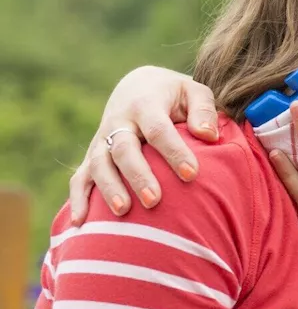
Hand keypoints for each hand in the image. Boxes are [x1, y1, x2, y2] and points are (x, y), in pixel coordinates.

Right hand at [69, 66, 217, 222]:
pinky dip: (78, 198)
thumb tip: (209, 136)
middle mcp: (119, 121)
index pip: (159, 129)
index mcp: (145, 104)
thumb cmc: (174, 95)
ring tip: (123, 211)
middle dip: (138, 175)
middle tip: (154, 200)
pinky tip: (80, 222)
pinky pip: (80, 177)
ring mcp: (102, 139)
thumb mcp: (193, 92)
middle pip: (124, 149)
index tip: (191, 174)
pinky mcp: (93, 155)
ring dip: (109, 188)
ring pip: (99, 164)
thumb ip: (203, 110)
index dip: (174, 152)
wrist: (137, 86)